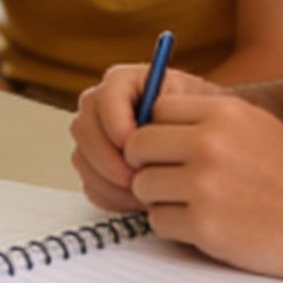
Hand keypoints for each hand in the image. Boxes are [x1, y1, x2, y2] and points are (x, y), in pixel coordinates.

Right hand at [69, 65, 219, 212]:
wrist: (198, 140)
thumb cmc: (198, 118)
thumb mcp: (193, 105)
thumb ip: (169, 111)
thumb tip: (148, 131)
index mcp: (121, 82)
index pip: (104, 98)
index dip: (114, 122)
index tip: (131, 143)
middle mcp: (99, 106)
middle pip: (84, 130)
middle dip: (108, 159)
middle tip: (136, 177)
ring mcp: (93, 137)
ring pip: (83, 160)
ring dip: (110, 182)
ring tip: (143, 191)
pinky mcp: (93, 166)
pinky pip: (90, 184)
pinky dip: (111, 196)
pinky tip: (137, 200)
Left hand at [123, 89, 282, 282]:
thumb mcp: (257, 127)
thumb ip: (207, 123)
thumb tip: (149, 128)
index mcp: (223, 112)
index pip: (154, 110)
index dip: (157, 133)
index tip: (170, 151)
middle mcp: (209, 143)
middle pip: (138, 147)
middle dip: (148, 166)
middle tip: (172, 182)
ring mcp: (204, 185)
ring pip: (143, 187)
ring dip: (161, 199)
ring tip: (195, 205)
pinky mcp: (205, 227)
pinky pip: (159, 222)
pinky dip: (176, 227)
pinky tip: (208, 226)